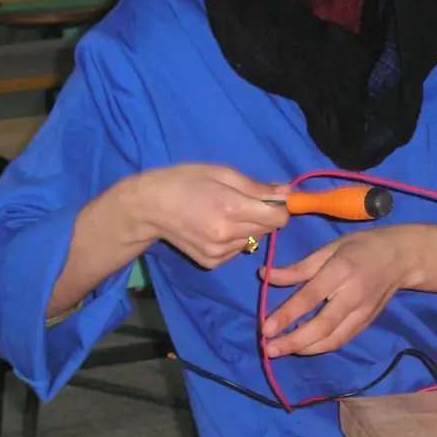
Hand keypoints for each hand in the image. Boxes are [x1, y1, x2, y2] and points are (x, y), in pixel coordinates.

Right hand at [133, 164, 289, 269]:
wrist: (149, 207)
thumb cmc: (185, 181)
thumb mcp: (222, 173)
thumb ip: (256, 187)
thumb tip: (287, 193)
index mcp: (231, 208)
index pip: (278, 218)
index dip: (280, 207)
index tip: (272, 199)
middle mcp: (227, 235)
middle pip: (268, 229)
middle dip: (264, 215)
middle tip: (243, 201)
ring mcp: (219, 253)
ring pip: (254, 240)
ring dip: (249, 227)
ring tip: (224, 213)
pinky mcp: (211, 263)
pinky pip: (237, 250)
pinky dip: (234, 239)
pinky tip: (215, 227)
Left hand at [261, 228, 416, 356]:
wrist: (402, 257)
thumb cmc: (361, 247)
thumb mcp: (329, 248)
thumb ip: (299, 268)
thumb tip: (265, 276)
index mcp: (341, 271)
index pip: (310, 298)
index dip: (287, 315)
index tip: (265, 329)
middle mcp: (352, 296)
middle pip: (322, 326)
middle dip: (294, 341)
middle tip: (269, 349)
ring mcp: (362, 313)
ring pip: (333, 339)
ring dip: (305, 349)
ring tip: (282, 350)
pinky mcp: (367, 323)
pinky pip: (342, 340)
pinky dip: (321, 347)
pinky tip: (303, 347)